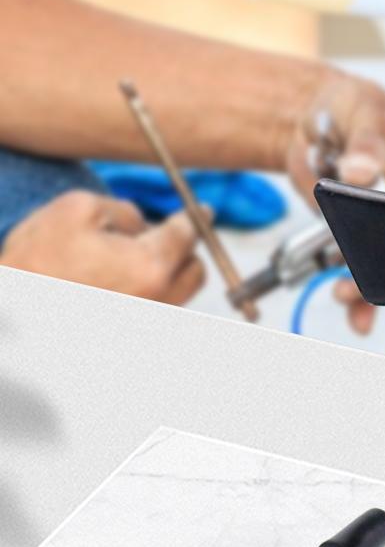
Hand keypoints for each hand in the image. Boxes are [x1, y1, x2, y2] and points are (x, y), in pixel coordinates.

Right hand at [0, 190, 205, 303]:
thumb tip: (145, 223)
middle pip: (195, 270)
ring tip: (125, 263)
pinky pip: (161, 308)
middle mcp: (161, 301)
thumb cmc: (38, 261)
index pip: (187, 235)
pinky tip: (118, 283)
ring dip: (165, 273)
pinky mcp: (141, 336)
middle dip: (183, 249)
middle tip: (161, 236)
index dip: (196, 218)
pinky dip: (150, 292)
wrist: (17, 317)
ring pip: (179, 292)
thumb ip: (124, 210)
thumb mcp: (75, 211)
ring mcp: (152, 322)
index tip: (203, 211)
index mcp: (150, 267)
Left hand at [283, 70, 384, 335]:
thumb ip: (366, 140)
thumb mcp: (360, 111)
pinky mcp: (373, 244)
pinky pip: (376, 280)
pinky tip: (358, 316)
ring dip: (376, 286)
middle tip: (379, 273)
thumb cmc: (348, 107)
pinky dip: (365, 301)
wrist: (310, 126)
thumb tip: (363, 170)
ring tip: (347, 292)